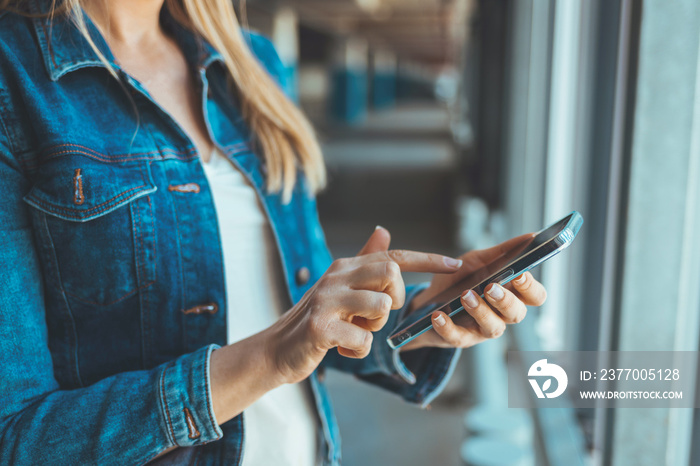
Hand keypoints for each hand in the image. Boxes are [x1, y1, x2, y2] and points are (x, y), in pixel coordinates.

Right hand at [266, 227, 461, 383]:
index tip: (456, 264)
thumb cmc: (316, 318)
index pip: (393, 256)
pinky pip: (362, 339)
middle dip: (394, 298)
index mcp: (345, 267)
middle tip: (374, 315)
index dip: (428, 260)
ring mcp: (327, 301)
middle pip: (390, 274)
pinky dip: (357, 350)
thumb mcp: (340, 286)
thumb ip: (364, 260)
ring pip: (380, 307)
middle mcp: (336, 277)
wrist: (277, 348)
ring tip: (353, 330)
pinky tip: (341, 347)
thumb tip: (383, 230)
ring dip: (374, 328)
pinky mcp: (320, 327)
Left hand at [401, 234, 547, 350]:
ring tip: (465, 295)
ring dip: (480, 311)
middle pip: (516, 314)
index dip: (531, 288)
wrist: (428, 301)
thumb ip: (502, 252)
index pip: (535, 296)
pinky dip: (447, 327)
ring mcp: (482, 329)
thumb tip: (530, 236)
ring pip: (492, 327)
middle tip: (490, 287)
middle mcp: (501, 315)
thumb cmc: (461, 281)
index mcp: (511, 294)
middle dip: (505, 300)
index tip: (521, 275)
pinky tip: (438, 315)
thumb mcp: (478, 261)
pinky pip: (457, 337)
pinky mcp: (461, 339)